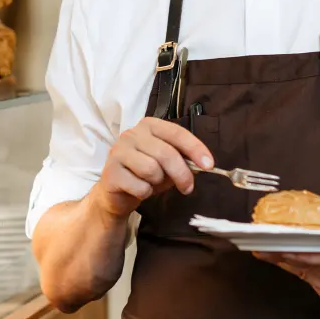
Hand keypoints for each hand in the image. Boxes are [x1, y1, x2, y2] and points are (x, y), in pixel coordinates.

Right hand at [92, 117, 213, 219]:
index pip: (177, 133)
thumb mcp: (168, 164)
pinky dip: (145, 193)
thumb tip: (204, 164)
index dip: (195, 149)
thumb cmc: (145, 174)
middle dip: (182, 174)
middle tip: (188, 188)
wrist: (116, 193)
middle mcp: (132, 134)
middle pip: (166, 153)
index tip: (209, 165)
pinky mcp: (110, 172)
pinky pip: (139, 186)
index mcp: (149, 125)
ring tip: (152, 183)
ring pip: (152, 169)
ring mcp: (118, 151)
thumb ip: (183, 159)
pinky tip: (138, 190)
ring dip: (158, 182)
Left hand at [255, 219, 319, 306]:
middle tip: (258, 241)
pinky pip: (307, 278)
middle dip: (282, 254)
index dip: (300, 254)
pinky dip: (293, 266)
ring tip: (261, 245)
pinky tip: (278, 254)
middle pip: (307, 267)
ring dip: (283, 260)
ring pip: (303, 274)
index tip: (280, 246)